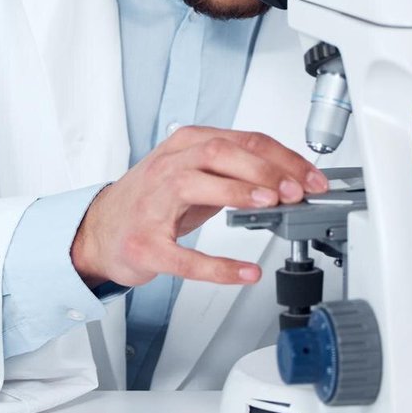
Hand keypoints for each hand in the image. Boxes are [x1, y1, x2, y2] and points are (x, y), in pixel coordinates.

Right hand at [71, 128, 328, 288]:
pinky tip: (244, 272)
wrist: (100, 231)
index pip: (242, 140)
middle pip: (221, 152)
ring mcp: (153, 204)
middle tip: (297, 189)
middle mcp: (168, 167)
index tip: (311, 177)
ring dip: (239, 191)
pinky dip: (217, 266)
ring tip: (272, 203)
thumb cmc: (150, 200)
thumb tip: (288, 180)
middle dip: (265, 168)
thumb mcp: (194, 173)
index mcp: (185, 146)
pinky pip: (184, 256)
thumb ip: (234, 172)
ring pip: (196, 183)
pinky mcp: (146, 245)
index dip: (283, 157)